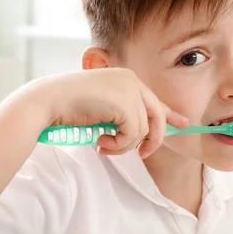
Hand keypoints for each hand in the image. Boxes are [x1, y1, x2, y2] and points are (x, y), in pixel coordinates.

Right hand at [35, 68, 188, 157]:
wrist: (48, 102)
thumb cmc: (68, 107)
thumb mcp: (102, 108)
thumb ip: (123, 114)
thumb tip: (142, 133)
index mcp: (126, 78)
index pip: (154, 99)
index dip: (170, 114)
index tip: (183, 124)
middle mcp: (131, 80)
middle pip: (157, 115)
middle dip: (154, 139)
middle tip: (143, 155)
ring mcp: (129, 90)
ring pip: (144, 130)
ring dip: (125, 145)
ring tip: (104, 145)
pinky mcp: (125, 103)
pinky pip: (133, 135)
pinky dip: (119, 145)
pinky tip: (101, 142)